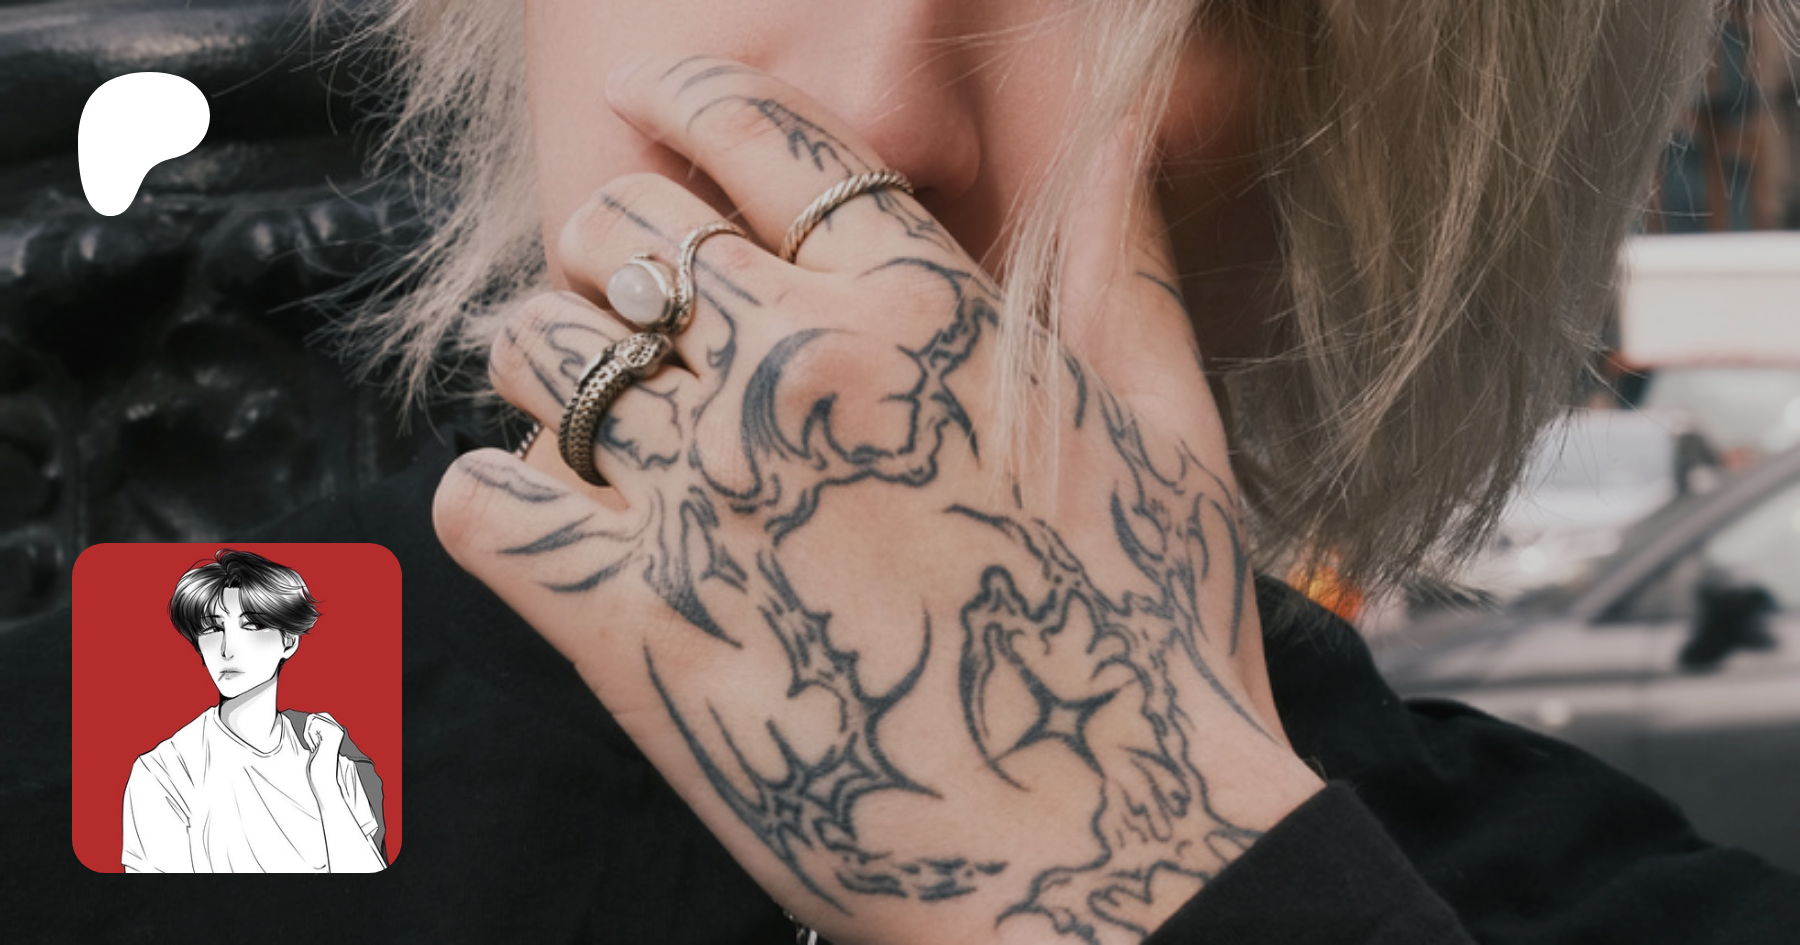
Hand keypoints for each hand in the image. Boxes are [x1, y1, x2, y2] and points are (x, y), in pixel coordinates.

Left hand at [300, 712, 345, 781]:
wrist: (324, 780)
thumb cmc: (317, 765)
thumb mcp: (315, 744)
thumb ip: (315, 732)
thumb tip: (303, 721)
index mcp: (336, 730)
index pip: (318, 716)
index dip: (310, 729)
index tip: (315, 745)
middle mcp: (339, 728)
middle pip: (314, 715)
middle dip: (308, 730)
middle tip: (314, 746)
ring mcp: (337, 730)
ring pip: (313, 718)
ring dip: (308, 733)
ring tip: (315, 747)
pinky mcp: (333, 733)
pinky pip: (314, 723)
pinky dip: (309, 735)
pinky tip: (316, 747)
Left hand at [435, 55, 1320, 944]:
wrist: (1104, 850)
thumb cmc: (1153, 643)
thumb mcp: (1172, 428)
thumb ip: (1124, 259)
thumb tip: (1129, 122)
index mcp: (919, 312)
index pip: (767, 141)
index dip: (697, 103)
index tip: (659, 104)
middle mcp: (794, 378)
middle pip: (627, 231)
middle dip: (617, 246)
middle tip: (635, 297)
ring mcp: (700, 503)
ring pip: (538, 354)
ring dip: (549, 360)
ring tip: (587, 401)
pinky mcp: (627, 629)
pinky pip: (483, 508)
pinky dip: (495, 494)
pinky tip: (546, 511)